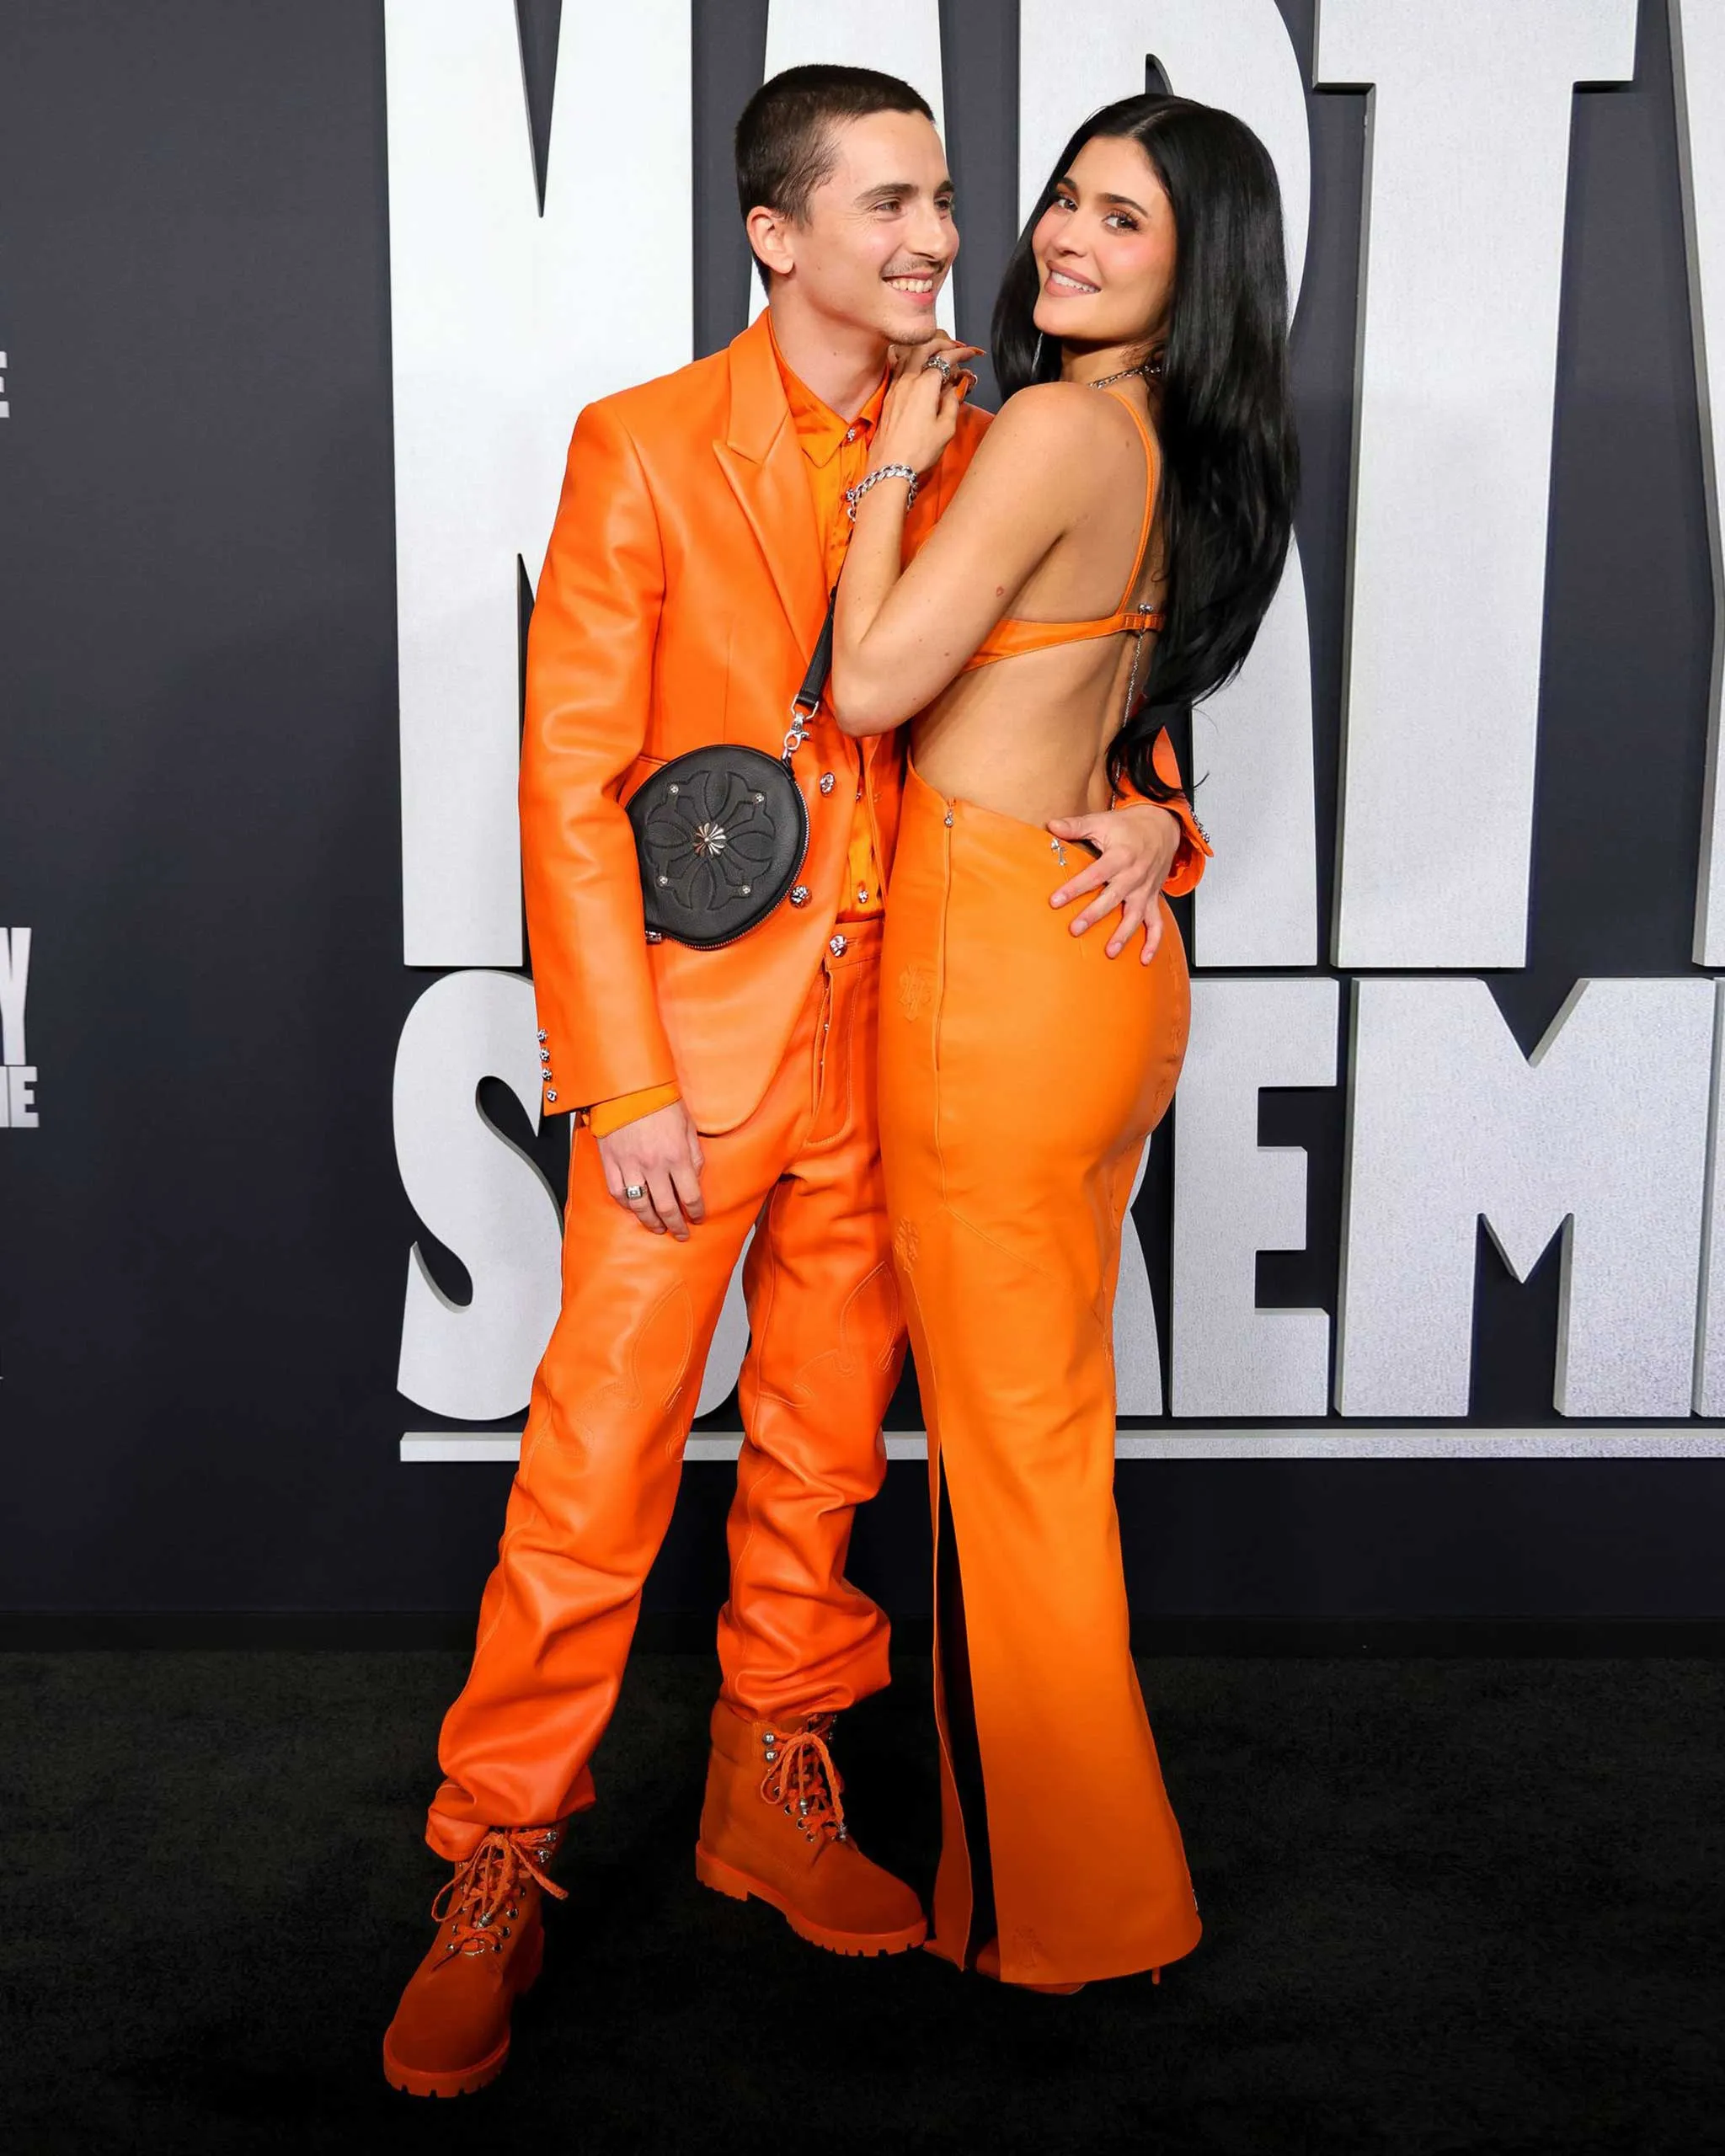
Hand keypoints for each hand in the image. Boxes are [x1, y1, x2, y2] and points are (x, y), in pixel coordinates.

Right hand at [597, 1099, 705, 1239]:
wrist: (628, 1086)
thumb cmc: (660, 1100)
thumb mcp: (688, 1125)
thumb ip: (693, 1154)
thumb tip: (694, 1177)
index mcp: (677, 1155)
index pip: (691, 1195)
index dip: (696, 1211)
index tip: (697, 1218)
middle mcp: (654, 1165)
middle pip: (667, 1207)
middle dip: (676, 1225)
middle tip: (680, 1233)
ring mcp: (630, 1166)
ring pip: (641, 1206)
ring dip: (651, 1221)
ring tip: (658, 1227)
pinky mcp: (611, 1162)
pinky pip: (619, 1193)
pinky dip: (627, 1205)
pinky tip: (634, 1209)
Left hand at [872, 336, 981, 480]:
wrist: (889, 467)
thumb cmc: (917, 452)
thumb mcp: (946, 429)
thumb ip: (952, 403)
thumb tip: (953, 390)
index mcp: (924, 386)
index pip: (945, 359)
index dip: (960, 353)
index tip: (971, 353)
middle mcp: (907, 381)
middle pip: (923, 348)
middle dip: (941, 342)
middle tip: (953, 346)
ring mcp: (895, 387)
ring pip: (907, 355)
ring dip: (923, 349)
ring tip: (935, 353)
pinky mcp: (888, 397)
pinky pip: (898, 368)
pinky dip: (909, 360)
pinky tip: (914, 366)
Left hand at [1047, 802, 1182, 961]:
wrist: (1163, 826)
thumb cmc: (1130, 827)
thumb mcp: (1102, 821)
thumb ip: (1076, 826)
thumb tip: (1051, 825)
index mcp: (1120, 856)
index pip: (1095, 874)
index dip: (1075, 888)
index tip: (1056, 901)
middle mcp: (1134, 875)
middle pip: (1113, 898)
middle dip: (1094, 915)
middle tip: (1076, 929)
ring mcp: (1145, 889)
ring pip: (1135, 915)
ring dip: (1123, 935)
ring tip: (1109, 952)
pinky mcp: (1153, 898)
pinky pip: (1157, 923)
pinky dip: (1154, 942)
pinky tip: (1145, 959)